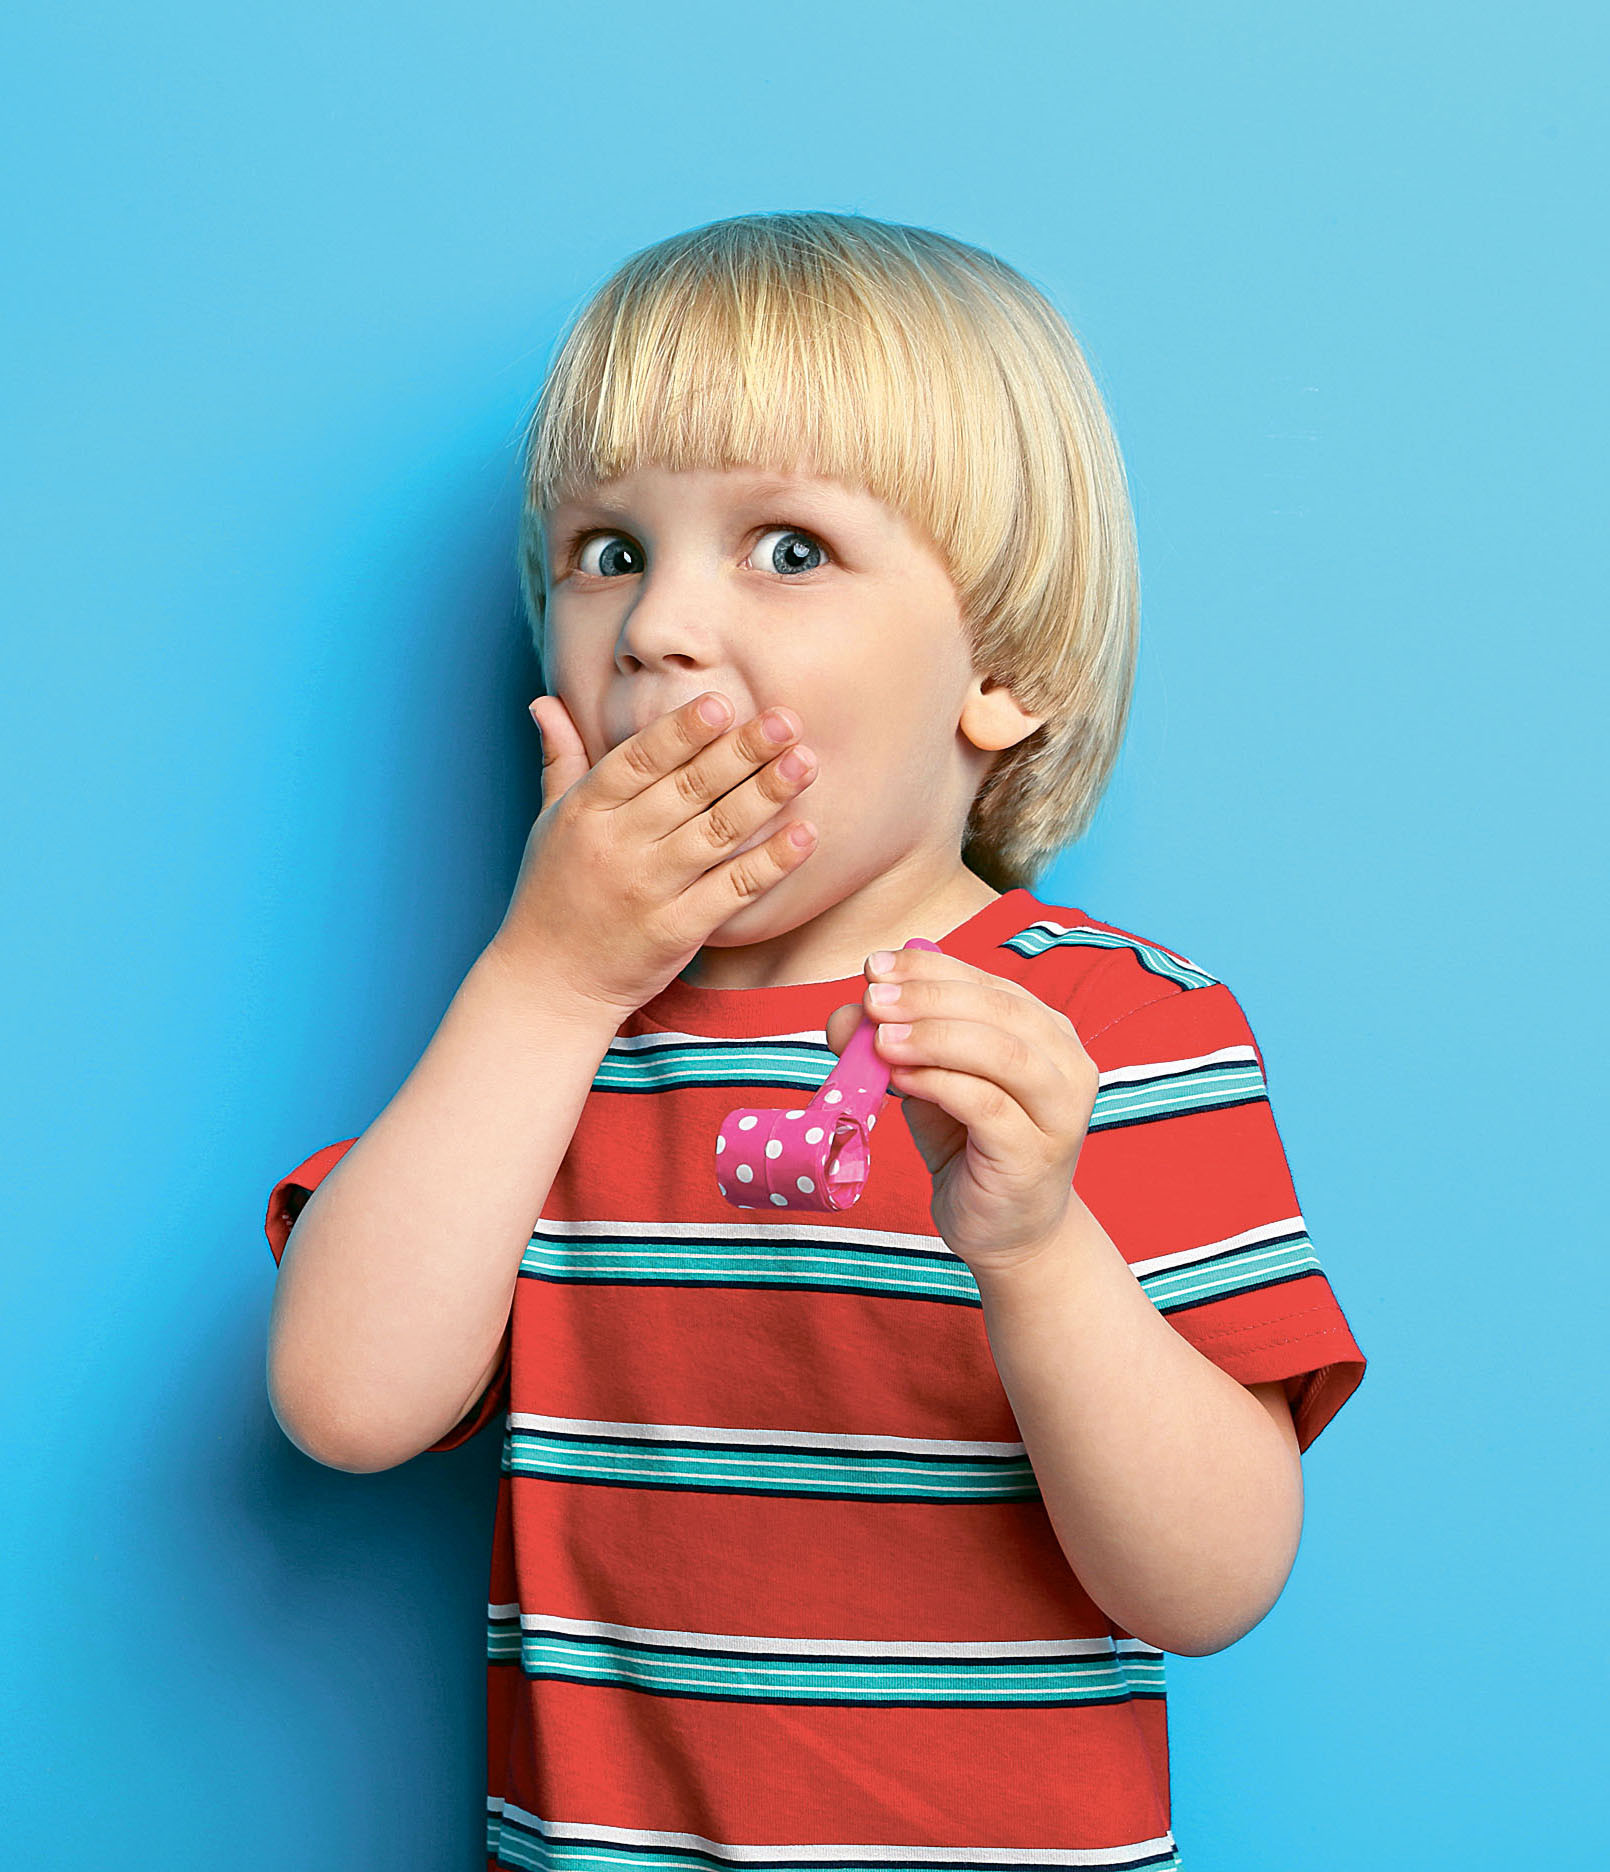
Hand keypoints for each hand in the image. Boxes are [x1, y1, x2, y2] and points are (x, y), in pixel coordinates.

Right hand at [489, 690, 819, 1016]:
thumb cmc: (552, 894)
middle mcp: (616, 846)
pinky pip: (732, 891)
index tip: (723, 702)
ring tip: (805, 763)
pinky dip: (770, 863)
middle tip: (786, 720)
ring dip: (765, 796)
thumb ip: (560, 759)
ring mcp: (648, 891)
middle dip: (741, 751)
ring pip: (717, 833)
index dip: (682, 730)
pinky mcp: (676, 932)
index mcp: (585, 811)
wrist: (548, 983)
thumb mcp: (548, 823)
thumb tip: (544, 699)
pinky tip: (804, 835)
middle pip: (688, 789)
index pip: (639, 759)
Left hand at [824, 945, 1099, 1273]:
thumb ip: (896, 1044)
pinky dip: (938, 1082)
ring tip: (880, 1038)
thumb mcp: (928, 1085)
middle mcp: (1067, 1064)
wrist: (1007, 1231)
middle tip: (872, 999)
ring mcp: (1059, 1111)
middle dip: (928, 996)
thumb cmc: (970, 1148)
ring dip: (933, 1036)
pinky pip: (986, 1104)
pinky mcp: (1035, 1153)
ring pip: (1001, 1052)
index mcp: (1047, 1033)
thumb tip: (845, 1012)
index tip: (874, 966)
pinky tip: (899, 1079)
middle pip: (999, 1010)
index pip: (989, 984)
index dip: (931, 969)